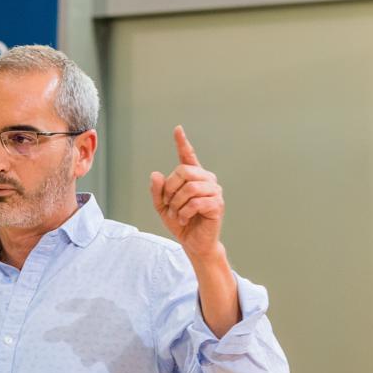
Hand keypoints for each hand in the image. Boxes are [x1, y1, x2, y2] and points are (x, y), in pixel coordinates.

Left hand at [149, 126, 224, 259]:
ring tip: (177, 214)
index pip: (187, 157)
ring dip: (177, 204)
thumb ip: (158, 191)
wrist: (193, 243)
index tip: (177, 129)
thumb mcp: (163, 207)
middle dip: (170, 189)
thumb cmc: (181, 223)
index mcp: (193, 178)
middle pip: (184, 172)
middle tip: (169, 204)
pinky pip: (196, 202)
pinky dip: (185, 212)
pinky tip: (184, 219)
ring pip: (190, 188)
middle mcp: (206, 180)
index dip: (182, 143)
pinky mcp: (217, 204)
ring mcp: (214, 191)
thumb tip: (156, 174)